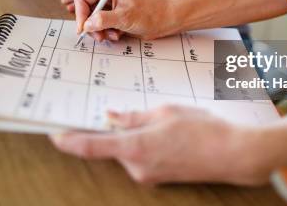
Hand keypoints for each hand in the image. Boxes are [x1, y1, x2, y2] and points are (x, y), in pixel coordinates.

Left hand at [50, 105, 270, 184]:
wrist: (233, 156)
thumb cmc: (203, 130)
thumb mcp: (166, 112)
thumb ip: (134, 116)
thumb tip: (111, 118)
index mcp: (136, 148)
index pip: (90, 146)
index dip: (68, 140)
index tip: (53, 132)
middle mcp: (137, 166)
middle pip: (108, 147)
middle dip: (102, 130)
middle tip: (99, 109)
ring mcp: (148, 175)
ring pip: (124, 151)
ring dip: (124, 136)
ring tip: (139, 115)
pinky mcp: (158, 177)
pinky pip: (138, 157)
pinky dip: (136, 143)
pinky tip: (152, 129)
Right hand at [72, 0, 173, 40]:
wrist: (163, 21)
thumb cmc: (148, 14)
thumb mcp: (124, 17)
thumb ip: (103, 20)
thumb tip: (87, 24)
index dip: (80, 14)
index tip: (83, 29)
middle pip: (85, 11)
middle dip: (90, 26)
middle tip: (99, 37)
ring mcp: (109, 7)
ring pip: (92, 21)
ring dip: (100, 31)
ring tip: (112, 35)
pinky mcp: (112, 17)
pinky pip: (101, 26)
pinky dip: (106, 33)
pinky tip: (117, 34)